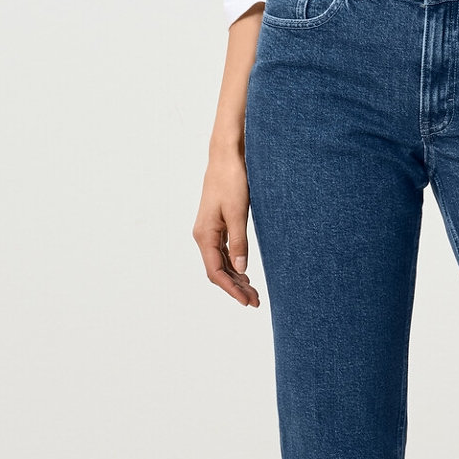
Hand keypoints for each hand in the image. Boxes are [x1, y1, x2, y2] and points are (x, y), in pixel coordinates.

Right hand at [194, 150, 259, 305]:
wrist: (227, 156)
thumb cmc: (232, 180)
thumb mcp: (238, 213)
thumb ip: (239, 243)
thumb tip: (240, 270)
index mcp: (205, 235)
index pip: (215, 272)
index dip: (231, 289)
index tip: (247, 301)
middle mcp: (203, 235)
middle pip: (217, 271)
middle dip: (235, 288)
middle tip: (256, 301)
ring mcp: (209, 230)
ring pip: (220, 263)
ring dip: (235, 278)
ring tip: (252, 292)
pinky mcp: (217, 224)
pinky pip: (222, 252)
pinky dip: (233, 265)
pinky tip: (244, 273)